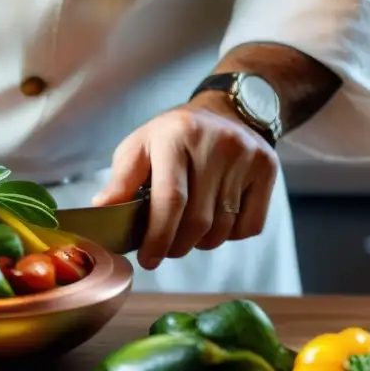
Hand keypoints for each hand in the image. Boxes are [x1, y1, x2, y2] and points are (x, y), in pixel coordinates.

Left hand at [92, 95, 278, 269]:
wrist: (227, 111)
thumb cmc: (173, 137)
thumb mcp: (139, 147)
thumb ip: (121, 180)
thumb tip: (102, 210)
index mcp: (175, 136)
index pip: (170, 199)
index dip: (158, 237)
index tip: (148, 259)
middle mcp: (215, 144)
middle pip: (197, 220)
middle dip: (176, 246)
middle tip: (164, 250)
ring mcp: (246, 155)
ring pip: (223, 228)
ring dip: (201, 243)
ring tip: (187, 232)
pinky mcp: (267, 168)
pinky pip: (250, 225)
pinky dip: (230, 235)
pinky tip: (216, 219)